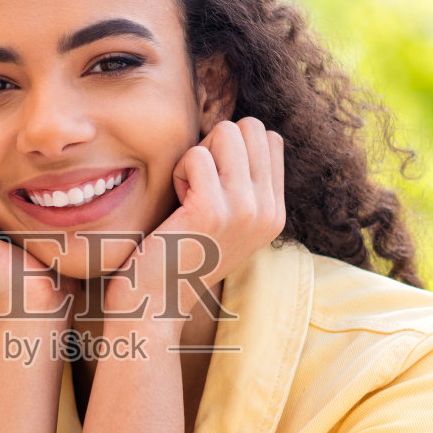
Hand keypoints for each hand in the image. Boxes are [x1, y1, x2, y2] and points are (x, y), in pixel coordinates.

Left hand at [104, 118, 284, 324]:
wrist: (157, 303)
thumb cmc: (180, 256)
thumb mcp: (227, 222)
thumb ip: (242, 185)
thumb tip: (235, 134)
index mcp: (275, 212)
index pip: (269, 139)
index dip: (233, 148)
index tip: (213, 183)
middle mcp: (269, 211)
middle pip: (252, 128)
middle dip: (217, 144)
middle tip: (198, 183)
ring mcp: (245, 211)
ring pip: (227, 132)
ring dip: (198, 156)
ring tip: (188, 193)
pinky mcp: (212, 211)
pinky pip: (197, 155)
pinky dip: (179, 171)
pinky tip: (177, 202)